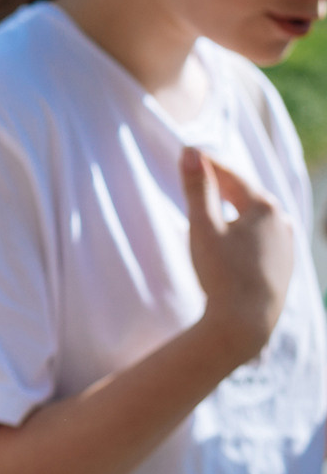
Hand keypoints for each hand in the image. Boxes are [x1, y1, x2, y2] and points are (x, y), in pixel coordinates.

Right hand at [181, 146, 294, 360]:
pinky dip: (241, 226)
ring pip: (253, 214)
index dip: (205, 163)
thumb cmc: (223, 273)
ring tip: (211, 202)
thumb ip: (197, 187)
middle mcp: (282, 220)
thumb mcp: (202, 226)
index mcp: (265, 207)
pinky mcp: (283, 262)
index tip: (186, 153)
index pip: (230, 175)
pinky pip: (260, 234)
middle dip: (220, 183)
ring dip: (232, 205)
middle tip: (197, 174)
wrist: (247, 322)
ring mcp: (287, 242)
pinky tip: (229, 234)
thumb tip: (190, 151)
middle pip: (244, 193)